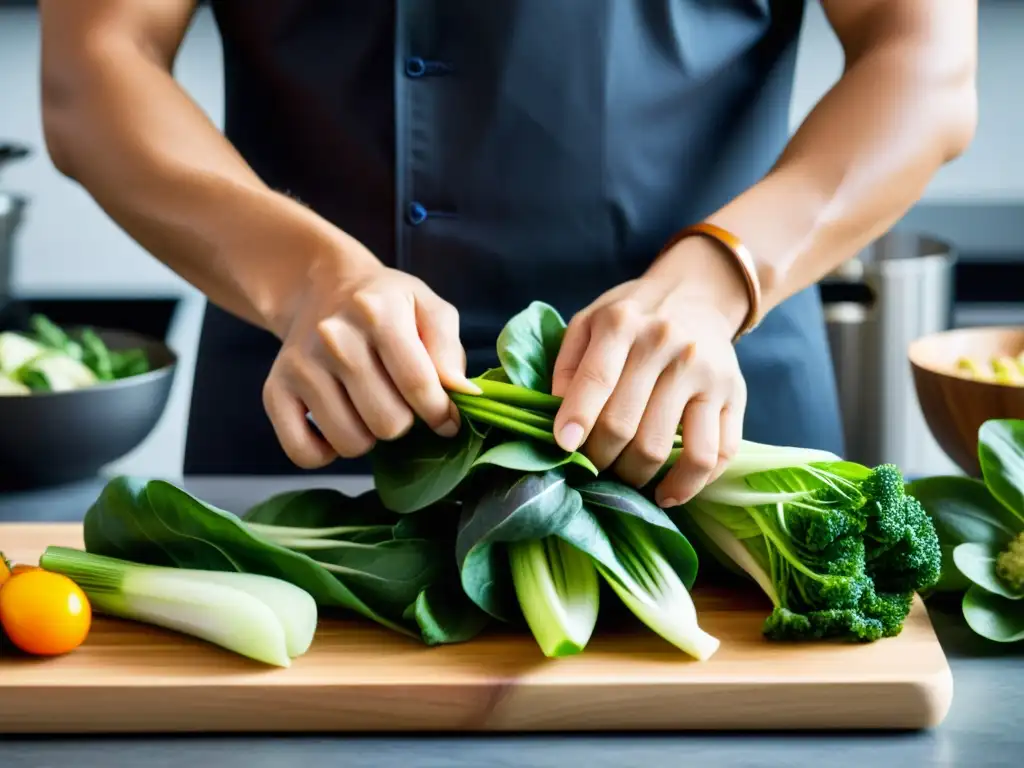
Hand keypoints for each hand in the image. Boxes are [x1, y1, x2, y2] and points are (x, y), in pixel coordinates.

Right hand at [263, 239, 478, 467]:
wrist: (323, 289)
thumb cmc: (387, 306)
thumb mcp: (429, 309)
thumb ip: (449, 351)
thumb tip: (463, 395)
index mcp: (377, 312)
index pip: (418, 385)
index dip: (440, 413)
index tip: (445, 417)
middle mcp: (333, 338)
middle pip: (388, 422)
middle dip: (404, 422)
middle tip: (398, 401)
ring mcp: (301, 366)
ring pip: (351, 442)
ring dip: (369, 436)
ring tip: (369, 407)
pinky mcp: (275, 390)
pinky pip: (303, 454)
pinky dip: (326, 452)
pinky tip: (339, 424)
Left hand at [550, 238, 750, 505]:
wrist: (696, 294)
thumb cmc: (632, 318)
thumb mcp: (589, 322)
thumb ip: (568, 364)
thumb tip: (558, 419)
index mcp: (623, 323)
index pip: (596, 380)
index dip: (576, 419)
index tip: (564, 447)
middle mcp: (667, 344)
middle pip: (625, 425)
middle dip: (600, 458)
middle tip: (593, 466)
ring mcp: (704, 372)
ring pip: (665, 448)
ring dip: (637, 478)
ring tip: (625, 480)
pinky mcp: (733, 395)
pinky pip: (715, 455)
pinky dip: (689, 484)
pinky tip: (668, 491)